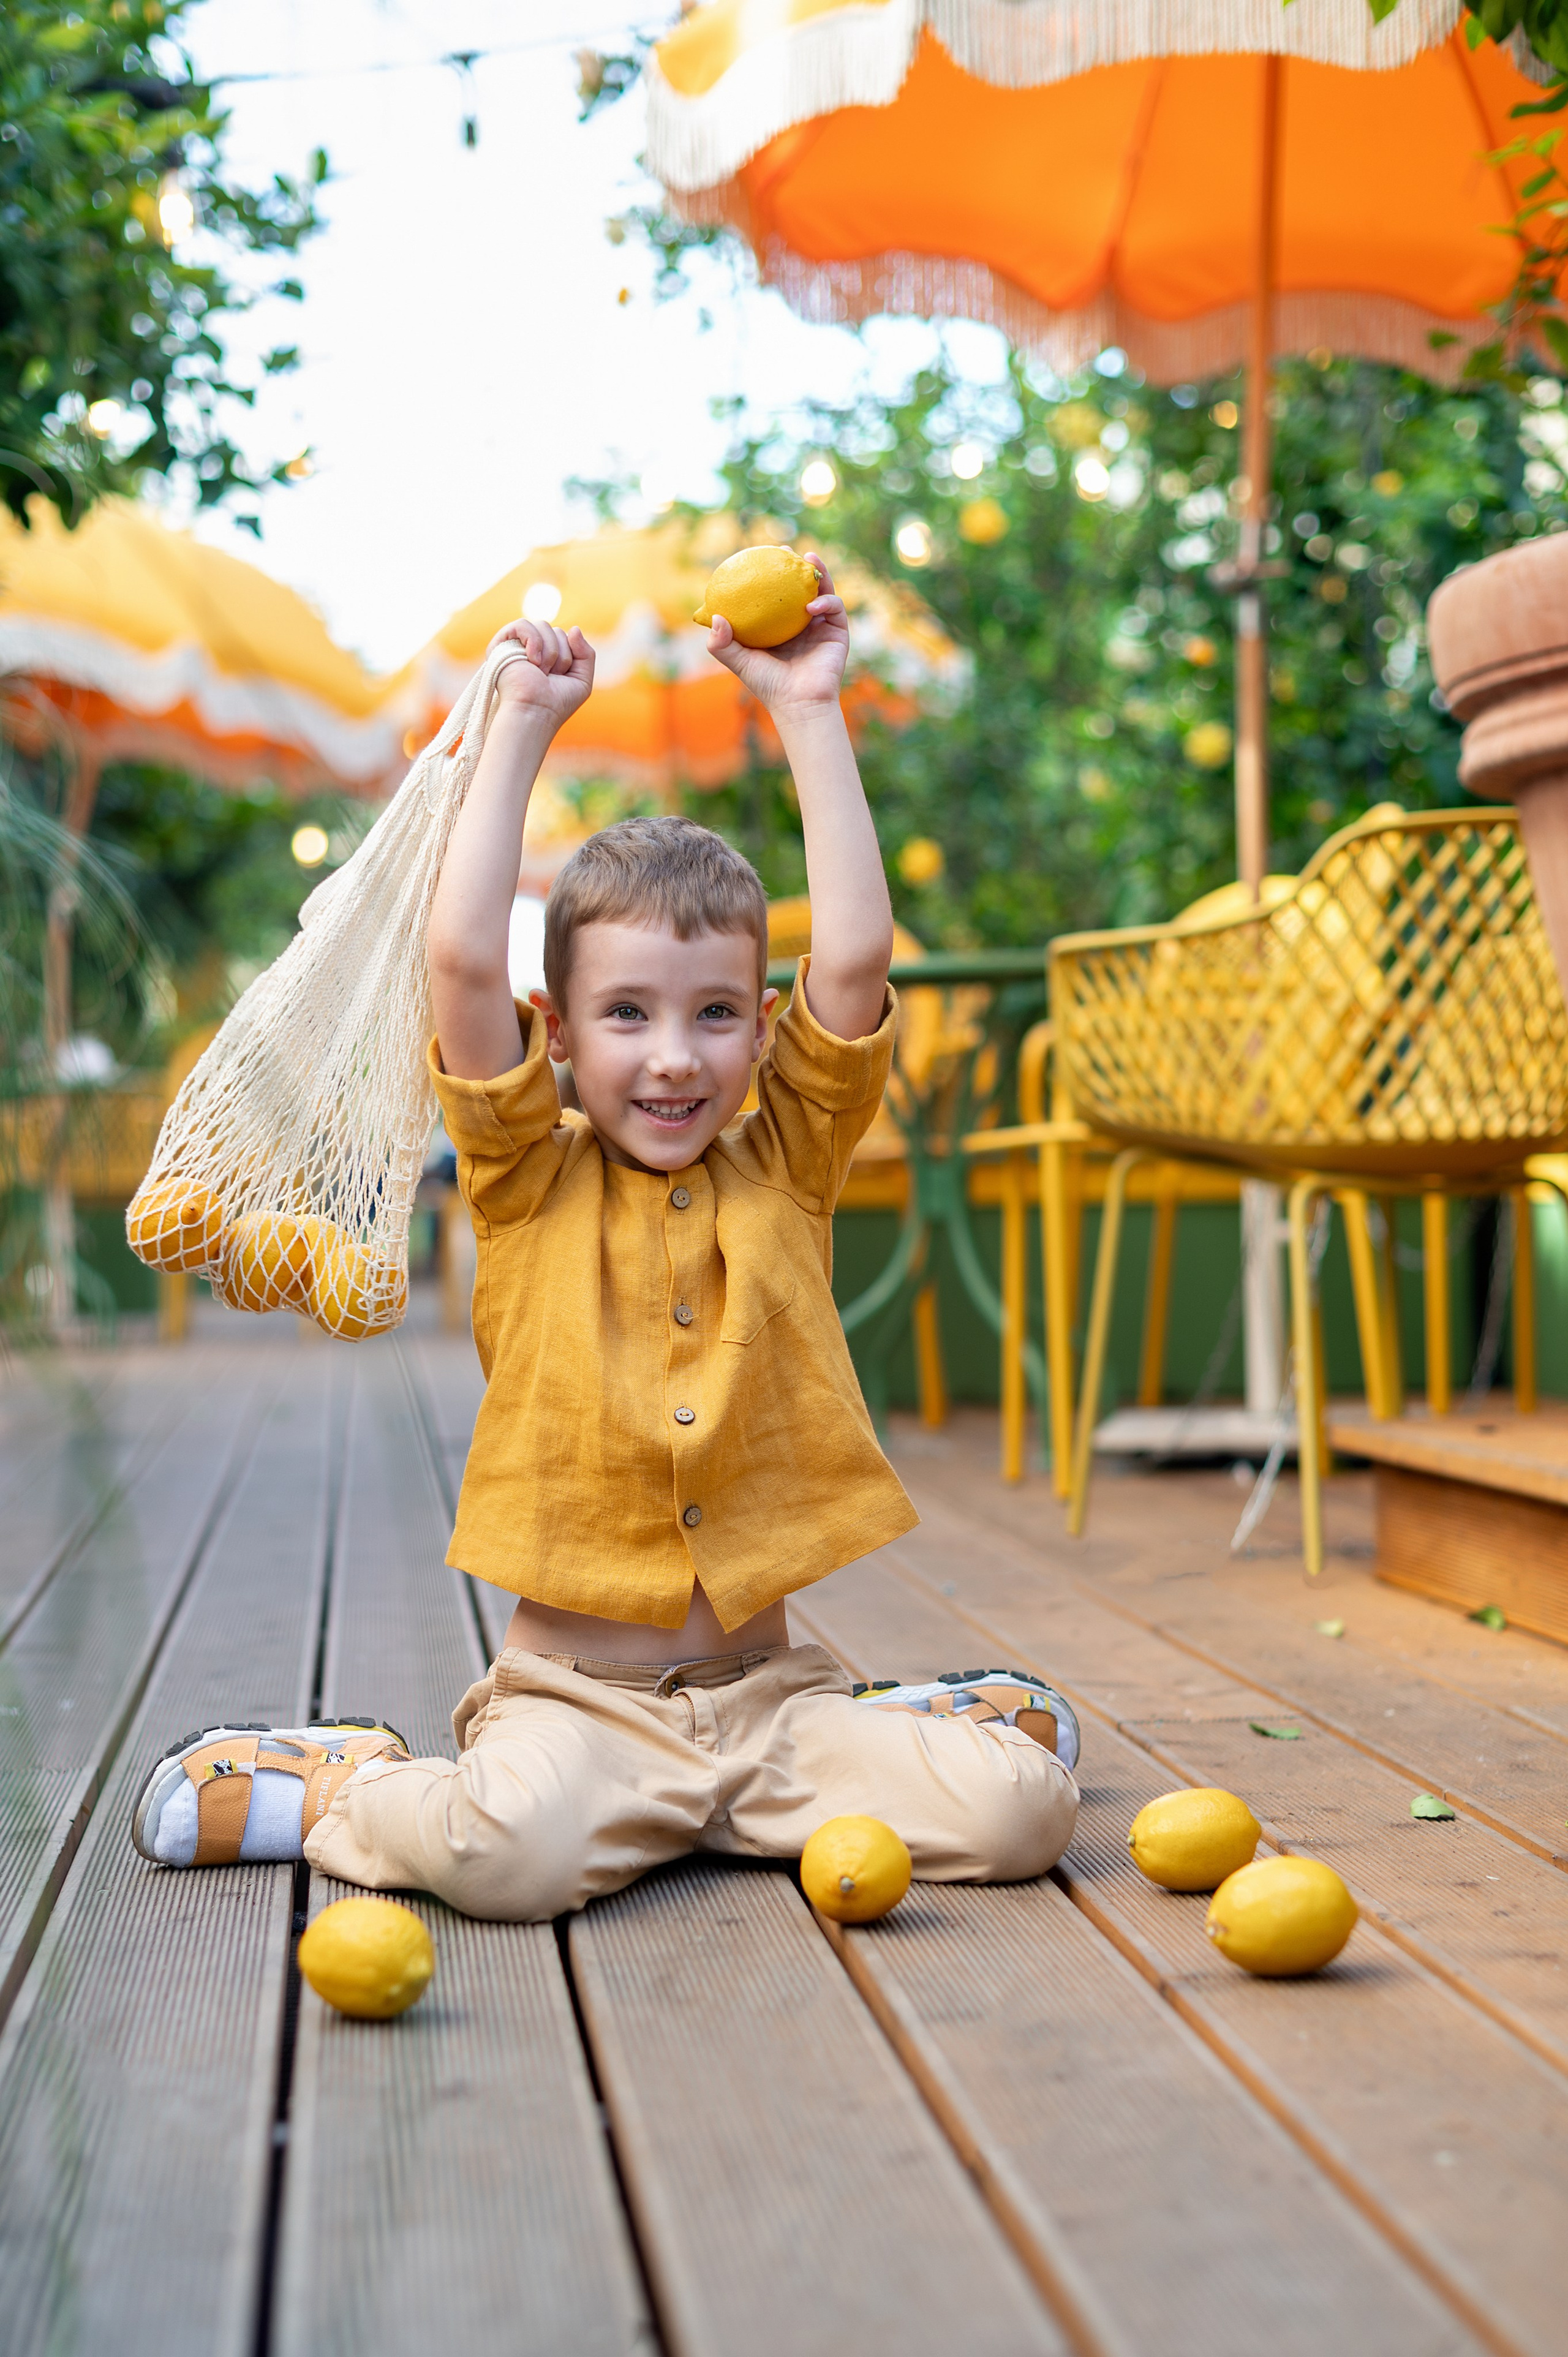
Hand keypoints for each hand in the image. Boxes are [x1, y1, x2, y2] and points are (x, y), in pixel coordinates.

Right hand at [486, 617, 594, 730]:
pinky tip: (532, 660)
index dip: (570, 656)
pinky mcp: (501, 644)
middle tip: (548, 677)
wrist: (535, 712)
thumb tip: (574, 628)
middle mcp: (532, 649)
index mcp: (548, 656)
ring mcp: (517, 646)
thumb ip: (586, 653)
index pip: (566, 637)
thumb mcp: (582, 680)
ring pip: (543, 626)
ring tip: (540, 671)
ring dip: (549, 652)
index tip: (560, 678)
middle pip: (556, 631)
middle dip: (561, 655)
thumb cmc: (557, 703)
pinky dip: (533, 640)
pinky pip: (522, 624)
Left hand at [705, 553, 847, 715]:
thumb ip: (721, 642)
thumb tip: (714, 616)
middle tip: (785, 549)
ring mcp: (821, 626)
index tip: (759, 556)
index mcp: (779, 626)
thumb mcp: (739, 661)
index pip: (775, 595)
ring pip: (823, 590)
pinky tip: (811, 604)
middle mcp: (801, 623)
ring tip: (809, 558)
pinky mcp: (838, 632)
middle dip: (796, 564)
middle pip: (801, 586)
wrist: (798, 704)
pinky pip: (835, 608)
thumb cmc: (767, 684)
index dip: (770, 574)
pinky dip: (826, 601)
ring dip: (818, 572)